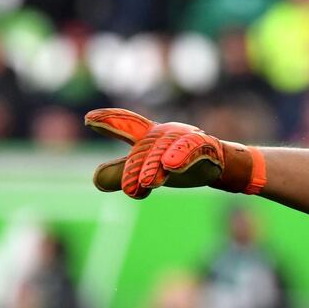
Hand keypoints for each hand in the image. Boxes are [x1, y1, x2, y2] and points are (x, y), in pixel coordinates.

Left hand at [84, 108, 265, 198]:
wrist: (219, 164)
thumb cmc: (177, 163)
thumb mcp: (146, 170)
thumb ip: (120, 174)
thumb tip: (96, 179)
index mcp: (148, 136)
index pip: (128, 125)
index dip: (110, 120)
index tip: (89, 119)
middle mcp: (165, 133)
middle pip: (145, 146)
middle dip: (135, 166)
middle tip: (130, 188)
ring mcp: (185, 138)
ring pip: (165, 150)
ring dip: (154, 165)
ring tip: (147, 184)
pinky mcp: (205, 146)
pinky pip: (191, 148)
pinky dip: (181, 155)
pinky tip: (171, 165)